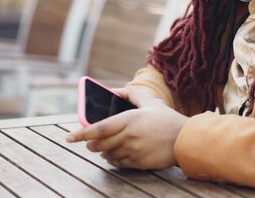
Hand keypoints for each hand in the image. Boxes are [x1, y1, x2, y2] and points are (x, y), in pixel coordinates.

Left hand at [66, 87, 187, 169]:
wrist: (185, 140)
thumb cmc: (167, 119)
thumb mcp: (150, 102)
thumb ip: (131, 94)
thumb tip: (114, 91)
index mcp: (129, 120)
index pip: (98, 129)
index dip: (81, 133)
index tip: (69, 138)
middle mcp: (129, 136)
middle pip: (99, 144)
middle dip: (90, 144)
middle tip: (89, 142)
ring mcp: (133, 151)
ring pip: (107, 155)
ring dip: (102, 151)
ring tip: (105, 147)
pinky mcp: (139, 163)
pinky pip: (118, 163)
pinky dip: (113, 159)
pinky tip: (116, 154)